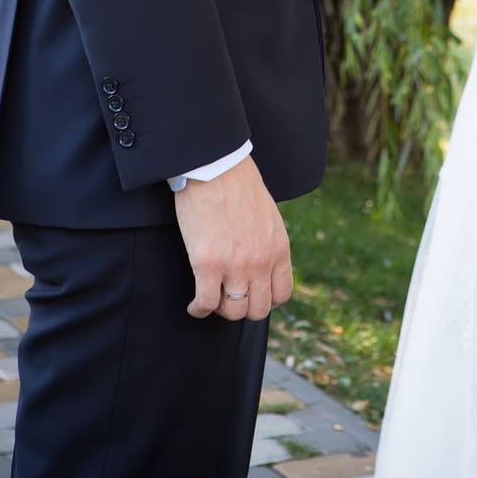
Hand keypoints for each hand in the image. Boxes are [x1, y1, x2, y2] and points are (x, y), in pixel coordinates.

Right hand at [174, 154, 292, 322]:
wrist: (216, 166)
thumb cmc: (238, 184)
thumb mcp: (268, 215)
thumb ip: (268, 241)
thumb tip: (263, 261)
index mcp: (278, 248)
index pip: (282, 294)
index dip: (266, 300)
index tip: (252, 295)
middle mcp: (261, 261)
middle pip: (258, 309)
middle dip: (243, 308)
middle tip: (228, 298)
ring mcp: (235, 265)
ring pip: (232, 311)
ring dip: (220, 309)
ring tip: (211, 299)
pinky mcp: (207, 264)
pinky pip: (205, 303)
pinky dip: (199, 309)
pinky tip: (195, 305)